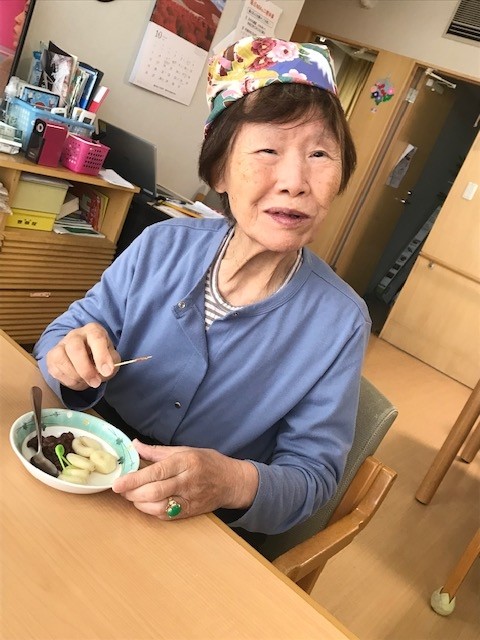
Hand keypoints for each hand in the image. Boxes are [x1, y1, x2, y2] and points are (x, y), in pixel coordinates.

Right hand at [46, 322, 119, 389]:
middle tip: (95, 382)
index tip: (107, 371)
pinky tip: (77, 381)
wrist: (86, 357)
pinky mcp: (51, 357)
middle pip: (75, 348)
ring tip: (86, 382)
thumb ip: (111, 363)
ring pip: (61, 358)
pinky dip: (68, 380)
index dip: (101, 356)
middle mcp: (75, 334)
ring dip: (75, 376)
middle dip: (85, 370)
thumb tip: (105, 371)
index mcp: (93, 330)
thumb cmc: (100, 356)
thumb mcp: (112, 358)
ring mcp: (61, 344)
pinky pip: (55, 370)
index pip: (96, 338)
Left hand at [112, 440, 258, 519]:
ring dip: (140, 504)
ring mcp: (190, 498)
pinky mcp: (190, 512)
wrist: (232, 481)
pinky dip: (152, 511)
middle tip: (121, 490)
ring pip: (159, 506)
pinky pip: (167, 515)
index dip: (134, 479)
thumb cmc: (208, 462)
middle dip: (133, 493)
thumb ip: (157, 451)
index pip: (156, 472)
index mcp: (185, 461)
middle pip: (155, 491)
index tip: (117, 483)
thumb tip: (134, 445)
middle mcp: (187, 481)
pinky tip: (145, 505)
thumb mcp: (185, 449)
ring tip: (132, 497)